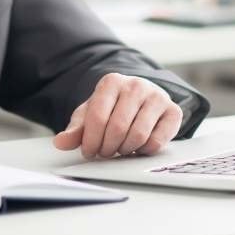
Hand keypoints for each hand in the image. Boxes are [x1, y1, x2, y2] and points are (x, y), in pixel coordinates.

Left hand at [52, 73, 183, 158]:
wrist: (142, 101)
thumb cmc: (112, 108)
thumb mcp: (91, 115)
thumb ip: (75, 129)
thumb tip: (60, 142)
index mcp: (112, 82)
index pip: (97, 116)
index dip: (90, 140)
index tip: (88, 151)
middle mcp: (136, 85)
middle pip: (117, 128)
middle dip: (107, 148)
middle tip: (105, 152)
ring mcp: (157, 97)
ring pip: (138, 135)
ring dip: (125, 150)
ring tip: (120, 149)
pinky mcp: (174, 112)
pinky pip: (157, 141)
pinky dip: (144, 151)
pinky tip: (138, 146)